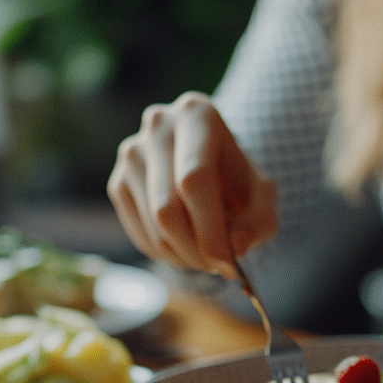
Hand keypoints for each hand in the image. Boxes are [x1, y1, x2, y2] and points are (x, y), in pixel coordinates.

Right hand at [106, 91, 277, 279]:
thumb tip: (235, 247)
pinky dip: (165, 254)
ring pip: (152, 225)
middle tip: (218, 267)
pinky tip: (186, 248)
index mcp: (197, 114)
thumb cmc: (240, 182)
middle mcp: (158, 126)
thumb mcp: (263, 198)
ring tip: (207, 258)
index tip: (228, 264)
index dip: (210, 229)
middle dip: (195, 250)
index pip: (195, 179)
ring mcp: (132, 153)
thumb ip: (258, 223)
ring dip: (183, 256)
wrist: (213, 168)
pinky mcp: (119, 181)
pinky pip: (138, 233)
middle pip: (167, 208)